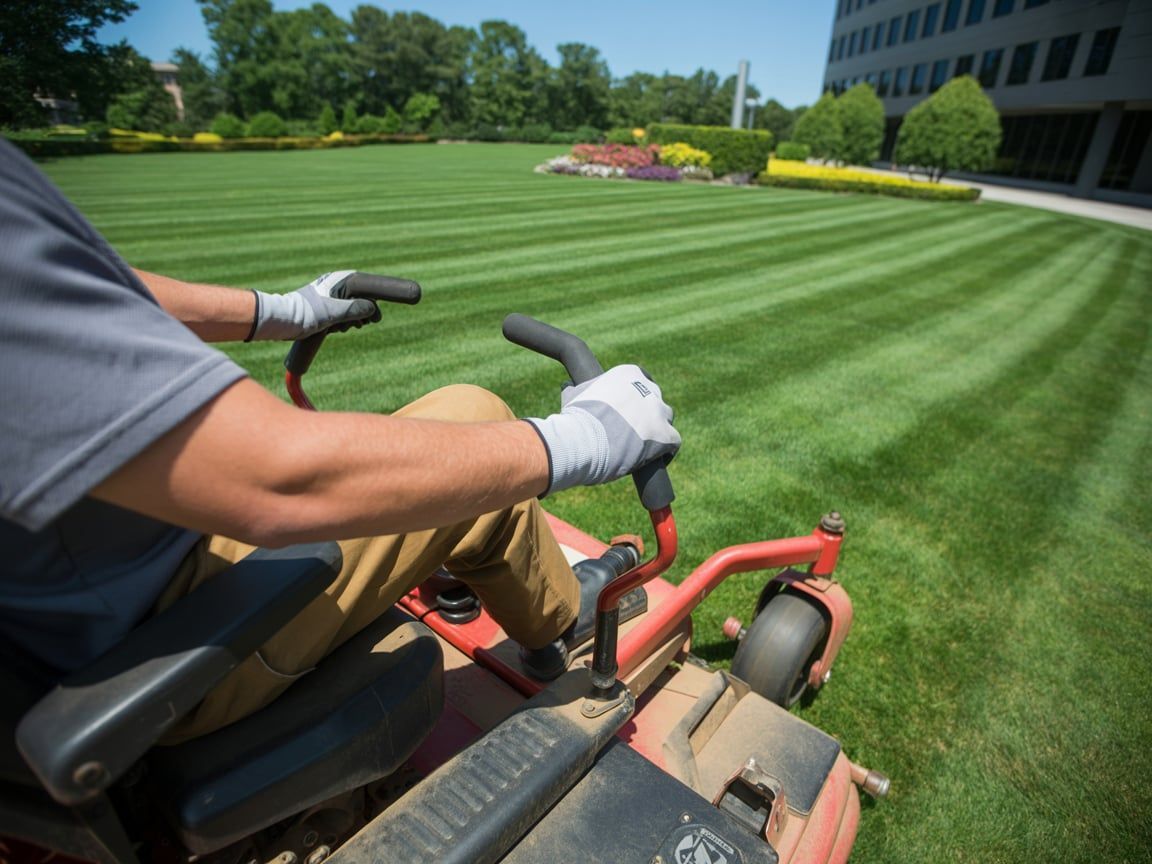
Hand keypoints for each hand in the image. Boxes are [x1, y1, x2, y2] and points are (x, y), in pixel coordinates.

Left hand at [249, 271, 381, 340]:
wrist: (284, 320)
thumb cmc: (307, 313)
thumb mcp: (335, 311)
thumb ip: (356, 309)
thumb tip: (372, 309)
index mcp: (338, 281)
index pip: (364, 288)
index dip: (372, 303)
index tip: (376, 318)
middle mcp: (335, 286)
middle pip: (359, 300)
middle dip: (360, 315)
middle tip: (358, 326)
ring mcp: (329, 297)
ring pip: (350, 309)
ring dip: (350, 321)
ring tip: (340, 328)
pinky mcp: (323, 308)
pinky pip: (340, 315)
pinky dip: (341, 323)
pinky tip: (335, 329)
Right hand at [525, 364, 680, 494]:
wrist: (582, 440)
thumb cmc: (575, 420)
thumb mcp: (574, 397)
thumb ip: (577, 391)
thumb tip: (568, 388)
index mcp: (628, 374)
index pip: (640, 382)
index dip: (635, 399)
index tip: (627, 412)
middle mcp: (648, 388)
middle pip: (654, 400)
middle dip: (646, 414)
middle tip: (632, 431)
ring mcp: (659, 410)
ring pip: (665, 419)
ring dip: (656, 431)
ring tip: (641, 447)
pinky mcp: (666, 434)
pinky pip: (674, 442)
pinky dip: (666, 452)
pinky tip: (652, 461)